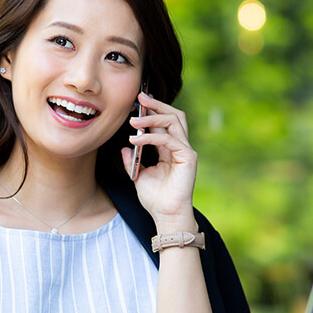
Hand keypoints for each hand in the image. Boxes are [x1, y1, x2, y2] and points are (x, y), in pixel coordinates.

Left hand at [121, 92, 198, 230]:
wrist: (166, 215)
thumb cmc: (155, 198)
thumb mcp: (138, 175)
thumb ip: (133, 159)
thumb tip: (125, 146)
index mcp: (170, 149)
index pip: (165, 121)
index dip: (153, 109)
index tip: (137, 101)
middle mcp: (180, 146)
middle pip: (174, 115)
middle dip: (157, 104)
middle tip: (140, 97)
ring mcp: (186, 151)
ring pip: (173, 121)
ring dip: (152, 117)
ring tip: (133, 120)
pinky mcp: (188, 157)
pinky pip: (168, 140)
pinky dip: (150, 137)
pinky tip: (135, 139)